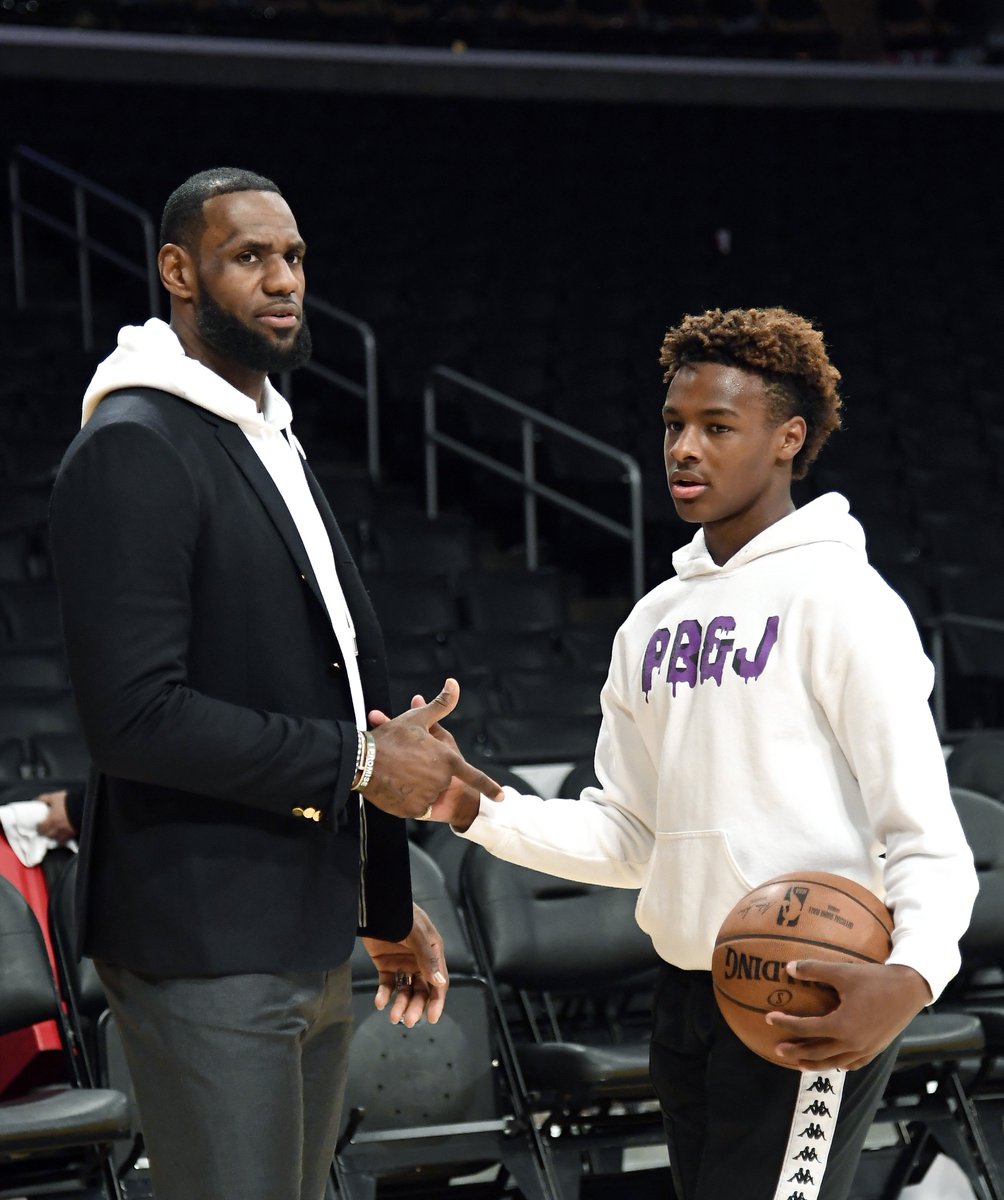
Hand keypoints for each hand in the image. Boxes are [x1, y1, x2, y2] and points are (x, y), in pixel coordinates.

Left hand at [36, 790, 76, 843]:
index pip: (40, 829)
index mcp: (51, 821)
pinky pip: (66, 840)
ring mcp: (66, 832)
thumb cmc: (69, 801)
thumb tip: (37, 801)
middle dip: (45, 833)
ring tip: (53, 834)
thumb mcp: (54, 797)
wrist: (84, 803)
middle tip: (44, 830)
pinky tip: (63, 836)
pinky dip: (63, 839)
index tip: (38, 826)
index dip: (38, 828)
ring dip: (54, 837)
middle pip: (48, 836)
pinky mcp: (74, 833)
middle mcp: (58, 828)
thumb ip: (44, 799)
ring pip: (57, 840)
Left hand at [361, 903, 448, 1026]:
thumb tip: (439, 983)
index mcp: (433, 952)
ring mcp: (402, 963)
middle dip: (416, 1006)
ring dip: (400, 1004)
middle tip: (408, 1021)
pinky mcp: (385, 964)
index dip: (436, 1001)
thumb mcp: (417, 934)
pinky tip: (380, 1002)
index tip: (432, 1018)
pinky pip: (386, 984)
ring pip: (404, 990)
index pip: (438, 982)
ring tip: (393, 1016)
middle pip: (421, 990)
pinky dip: (384, 994)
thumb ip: (427, 958)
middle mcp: (419, 961)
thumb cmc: (401, 915)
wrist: (375, 905)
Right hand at [368, 686, 503, 830]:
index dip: (489, 787)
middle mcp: (442, 781)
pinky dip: (406, 798)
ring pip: (426, 792)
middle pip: (440, 779)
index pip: (475, 776)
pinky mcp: (413, 810)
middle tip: (405, 760)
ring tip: (396, 771)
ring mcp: (428, 797)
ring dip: (415, 785)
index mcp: (448, 759)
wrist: (364, 762)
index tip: (502, 797)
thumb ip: (441, 705)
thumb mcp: (418, 719)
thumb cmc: (392, 738)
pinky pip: (414, 805)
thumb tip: (454, 683)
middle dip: (426, 771)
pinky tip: (393, 784)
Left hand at [765, 960, 932, 1070]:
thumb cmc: (875, 979)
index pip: (807, 1028)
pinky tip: (834, 1063)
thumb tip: (788, 968)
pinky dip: (840, 1064)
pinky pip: (854, 1063)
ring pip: (835, 1062)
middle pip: (818, 1052)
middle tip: (778, 1049)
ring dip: (815, 1063)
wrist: (910, 989)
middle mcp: (853, 1043)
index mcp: (842, 1025)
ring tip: (800, 1063)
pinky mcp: (876, 1049)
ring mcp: (866, 1049)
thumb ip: (814, 970)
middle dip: (796, 1052)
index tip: (769, 1018)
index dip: (786, 1024)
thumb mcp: (843, 971)